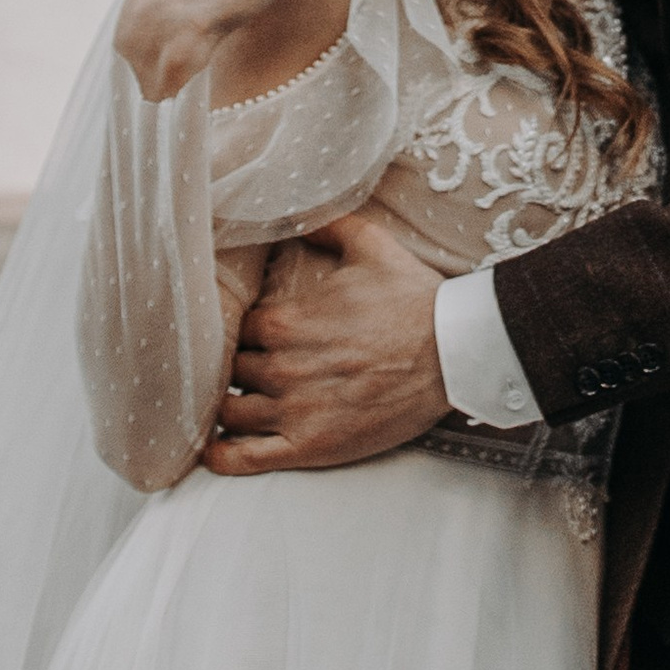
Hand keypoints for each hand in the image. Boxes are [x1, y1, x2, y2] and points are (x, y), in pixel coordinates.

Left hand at [205, 211, 447, 472]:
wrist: (455, 353)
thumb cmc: (415, 299)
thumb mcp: (371, 246)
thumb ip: (328, 226)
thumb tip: (297, 211)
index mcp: (285, 321)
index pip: (239, 329)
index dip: (249, 332)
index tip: (261, 336)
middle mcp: (280, 366)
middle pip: (234, 369)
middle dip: (243, 367)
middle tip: (257, 368)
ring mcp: (293, 410)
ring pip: (231, 412)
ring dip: (231, 407)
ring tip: (239, 405)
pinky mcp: (309, 447)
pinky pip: (244, 458)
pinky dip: (221, 455)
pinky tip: (213, 449)